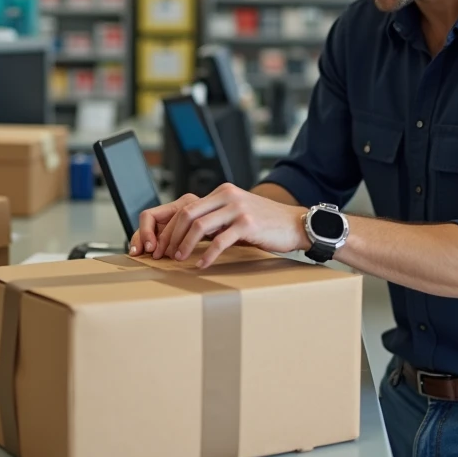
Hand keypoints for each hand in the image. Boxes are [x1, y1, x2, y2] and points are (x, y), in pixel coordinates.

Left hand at [132, 183, 309, 268]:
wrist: (295, 224)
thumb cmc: (265, 223)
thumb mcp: (237, 213)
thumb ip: (217, 217)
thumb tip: (190, 234)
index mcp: (222, 192)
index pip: (186, 207)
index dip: (170, 227)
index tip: (162, 245)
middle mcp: (228, 196)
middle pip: (187, 214)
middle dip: (171, 236)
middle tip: (164, 254)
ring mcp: (238, 209)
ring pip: (199, 226)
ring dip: (184, 244)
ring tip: (178, 258)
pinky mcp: (248, 224)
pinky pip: (220, 241)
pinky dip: (207, 254)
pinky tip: (202, 264)